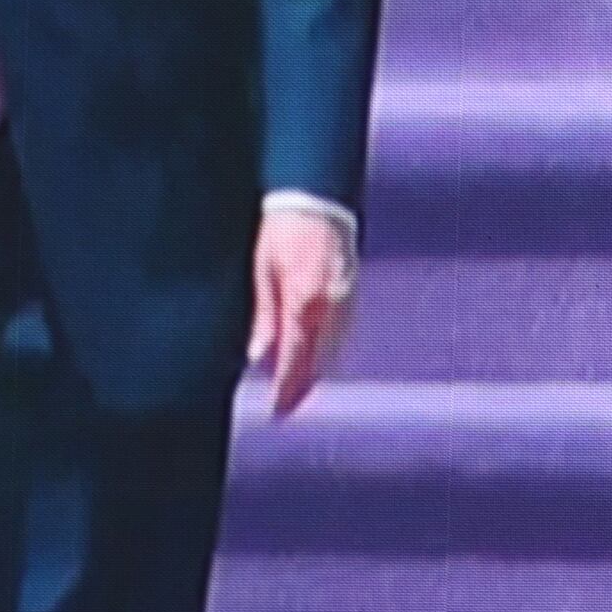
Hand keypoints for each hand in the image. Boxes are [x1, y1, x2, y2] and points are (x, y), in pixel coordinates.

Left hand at [248, 207, 358, 420]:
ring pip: (333, 351)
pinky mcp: (352, 294)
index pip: (296, 359)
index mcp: (304, 301)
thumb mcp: (262, 271)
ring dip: (315, 373)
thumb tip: (259, 357)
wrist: (317, 200)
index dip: (287, 389)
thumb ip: (264, 317)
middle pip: (319, 362)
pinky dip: (327, 352)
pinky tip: (314, 358)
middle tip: (283, 408)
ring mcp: (346, 301)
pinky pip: (341, 334)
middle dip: (301, 388)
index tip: (277, 410)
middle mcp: (331, 306)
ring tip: (295, 390)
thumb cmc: (282, 231)